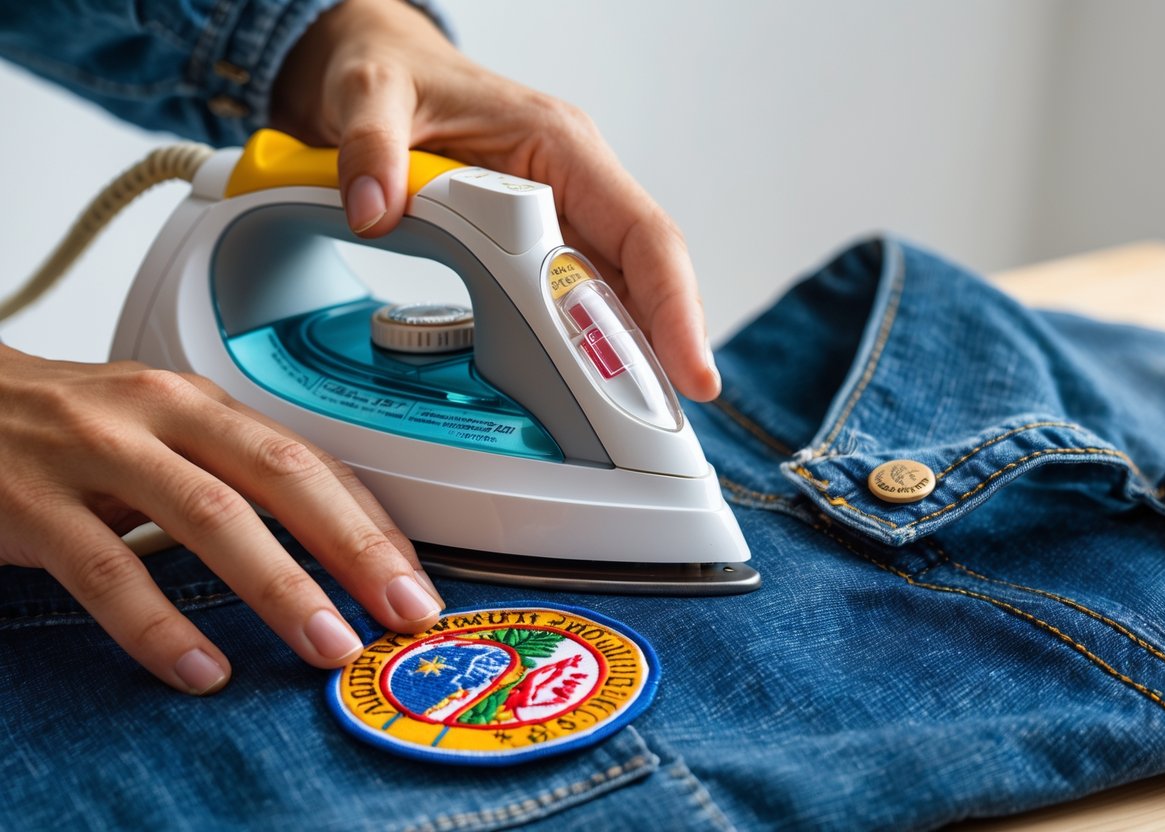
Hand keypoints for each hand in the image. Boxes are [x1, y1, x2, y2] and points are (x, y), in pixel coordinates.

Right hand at [0, 345, 443, 694]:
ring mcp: (95, 453)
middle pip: (280, 476)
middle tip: (401, 610)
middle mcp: (161, 416)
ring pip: (209, 518)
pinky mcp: (32, 504)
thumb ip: (237, 478)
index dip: (370, 521)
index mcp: (203, 405)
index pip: (310, 459)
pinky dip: (159, 627)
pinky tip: (201, 670)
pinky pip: (107, 571)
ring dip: (278, 587)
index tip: (414, 580)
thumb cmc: (73, 428)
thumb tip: (333, 543)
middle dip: (351, 547)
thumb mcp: (164, 436)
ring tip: (326, 645)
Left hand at [272, 0, 720, 400]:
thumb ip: (369, 143)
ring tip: (632, 433)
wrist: (375, 71)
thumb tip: (373, 209)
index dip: (672, 304)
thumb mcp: (369, 88)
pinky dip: (585, 352)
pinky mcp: (534, 247)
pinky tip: (587, 398)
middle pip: (643, 281)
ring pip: (616, 299)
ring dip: (627, 362)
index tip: (687, 369)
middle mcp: (575, 187)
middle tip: (657, 433)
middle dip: (659, 355)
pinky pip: (575, 304)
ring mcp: (560, 220)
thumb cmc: (391, 71)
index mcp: (560, 146)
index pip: (642, 233)